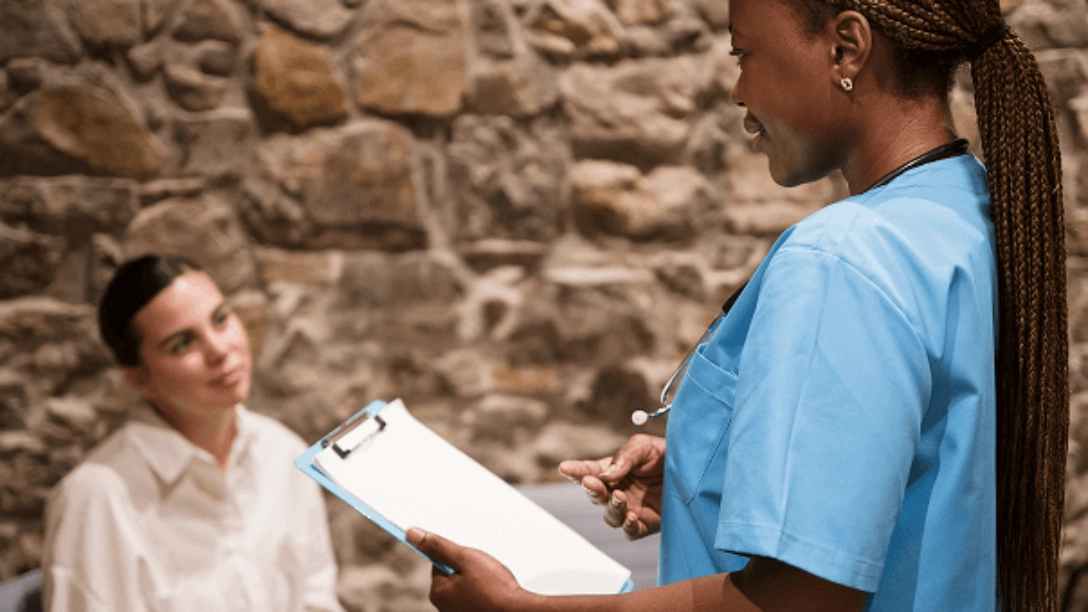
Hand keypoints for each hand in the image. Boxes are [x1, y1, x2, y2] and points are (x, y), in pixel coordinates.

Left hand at [406, 527, 531, 611]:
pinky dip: (481, 589)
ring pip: (463, 584)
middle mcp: (444, 605)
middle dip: (465, 566)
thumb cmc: (495, 588)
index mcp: (438, 591)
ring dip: (475, 577)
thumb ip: (439, 546)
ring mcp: (458, 611)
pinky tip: (493, 588)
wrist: (517, 611)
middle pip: (451, 574)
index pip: (438, 562)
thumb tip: (412, 534)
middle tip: (482, 567)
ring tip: (490, 578)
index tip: (467, 553)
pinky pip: (472, 595)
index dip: (455, 554)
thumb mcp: (465, 559)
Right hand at [557, 434, 664, 539]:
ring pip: (610, 516)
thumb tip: (606, 476)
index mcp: (613, 470)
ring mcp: (630, 508)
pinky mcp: (646, 524)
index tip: (565, 467)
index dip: (575, 471)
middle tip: (592, 482)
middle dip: (592, 490)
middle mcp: (618, 491)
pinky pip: (630, 532)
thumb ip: (623, 459)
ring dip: (612, 508)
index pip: (589, 471)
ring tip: (621, 498)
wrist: (695, 469)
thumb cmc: (665, 454)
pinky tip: (632, 516)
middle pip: (596, 496)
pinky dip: (628, 527)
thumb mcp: (643, 447)